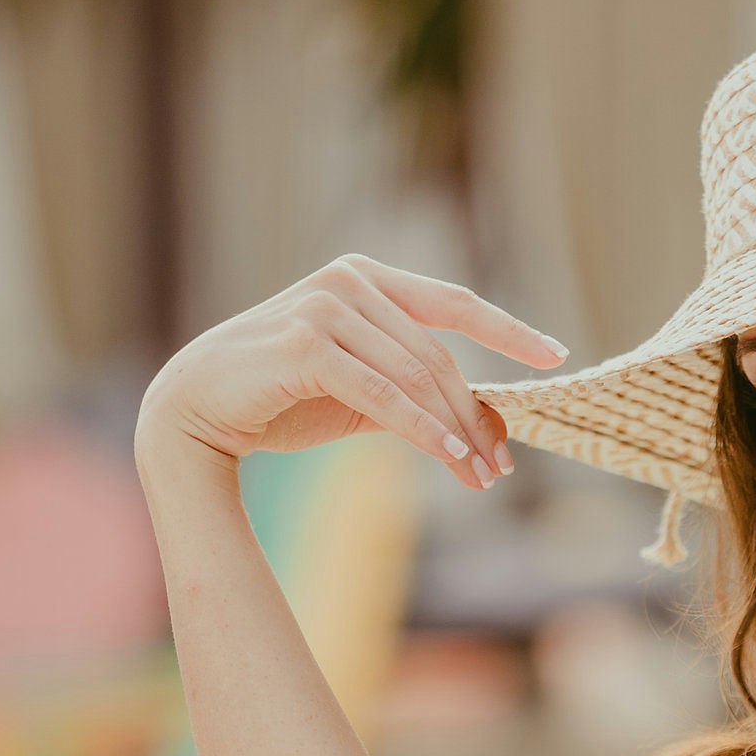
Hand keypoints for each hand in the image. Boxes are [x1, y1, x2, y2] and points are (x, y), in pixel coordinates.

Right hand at [136, 255, 564, 498]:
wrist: (197, 411)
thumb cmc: (281, 399)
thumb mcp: (362, 395)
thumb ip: (417, 396)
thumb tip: (492, 426)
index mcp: (367, 278)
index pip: (453, 303)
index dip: (509, 330)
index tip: (558, 355)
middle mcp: (348, 282)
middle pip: (439, 356)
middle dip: (476, 415)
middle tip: (502, 467)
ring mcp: (325, 307)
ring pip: (417, 377)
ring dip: (456, 432)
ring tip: (481, 476)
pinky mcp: (307, 345)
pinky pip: (384, 394)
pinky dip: (423, 428)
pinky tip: (451, 456)